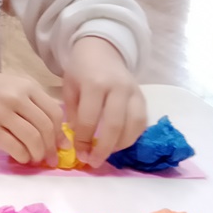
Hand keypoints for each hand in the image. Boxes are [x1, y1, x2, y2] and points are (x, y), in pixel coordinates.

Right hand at [0, 68, 63, 165]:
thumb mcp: (14, 86)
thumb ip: (34, 104)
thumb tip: (56, 135)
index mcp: (26, 86)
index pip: (54, 113)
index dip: (60, 133)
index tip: (61, 145)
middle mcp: (16, 98)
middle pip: (45, 128)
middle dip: (51, 147)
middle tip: (51, 158)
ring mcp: (1, 113)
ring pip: (32, 139)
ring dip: (38, 154)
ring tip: (35, 158)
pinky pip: (14, 147)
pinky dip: (23, 156)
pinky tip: (21, 157)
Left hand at [62, 37, 146, 166]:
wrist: (102, 50)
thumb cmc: (81, 71)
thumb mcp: (69, 86)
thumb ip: (72, 112)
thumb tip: (75, 142)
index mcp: (94, 84)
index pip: (89, 119)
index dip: (84, 140)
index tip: (79, 154)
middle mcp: (117, 88)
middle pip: (114, 125)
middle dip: (103, 148)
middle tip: (94, 162)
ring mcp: (134, 93)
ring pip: (133, 126)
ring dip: (120, 145)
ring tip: (106, 154)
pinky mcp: (143, 97)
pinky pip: (142, 122)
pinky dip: (132, 137)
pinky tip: (119, 144)